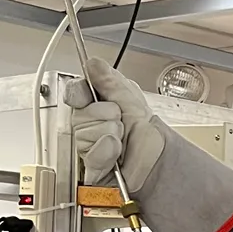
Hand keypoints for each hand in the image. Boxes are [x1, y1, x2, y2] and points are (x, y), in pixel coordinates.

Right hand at [65, 58, 165, 191]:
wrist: (159, 158)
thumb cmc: (146, 132)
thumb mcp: (131, 99)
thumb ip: (110, 81)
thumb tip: (93, 63)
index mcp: (93, 106)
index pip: (73, 94)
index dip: (78, 93)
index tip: (87, 94)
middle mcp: (87, 126)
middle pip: (79, 114)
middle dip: (105, 114)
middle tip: (120, 119)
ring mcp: (87, 147)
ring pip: (84, 134)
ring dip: (110, 132)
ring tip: (122, 138)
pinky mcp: (90, 168)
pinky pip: (92, 153)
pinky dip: (108, 149)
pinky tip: (117, 151)